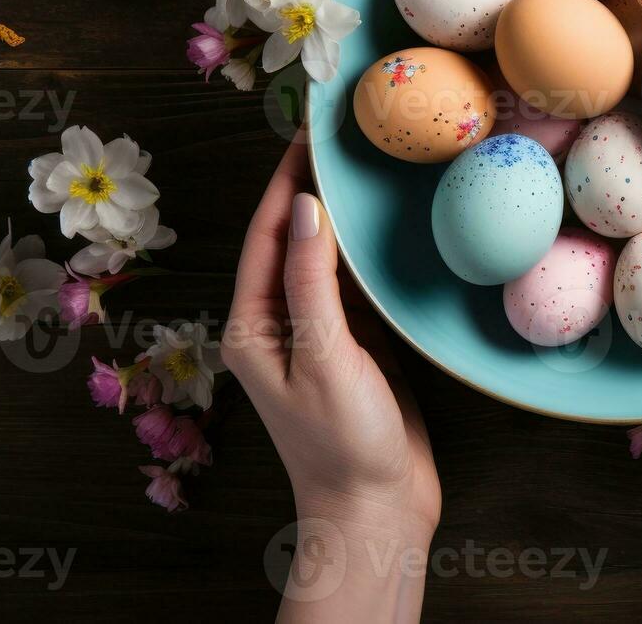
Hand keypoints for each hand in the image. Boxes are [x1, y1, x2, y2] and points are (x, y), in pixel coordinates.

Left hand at [225, 142, 440, 621]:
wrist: (377, 511)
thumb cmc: (343, 444)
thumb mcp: (325, 357)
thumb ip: (312, 282)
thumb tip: (305, 208)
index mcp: (254, 325)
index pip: (266, 233)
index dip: (284, 178)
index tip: (307, 130)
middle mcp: (279, 323)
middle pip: (290, 238)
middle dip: (308, 186)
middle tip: (338, 133)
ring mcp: (318, 334)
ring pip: (322, 258)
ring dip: (338, 214)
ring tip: (362, 164)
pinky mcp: (355, 346)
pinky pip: (354, 285)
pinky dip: (366, 250)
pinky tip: (387, 225)